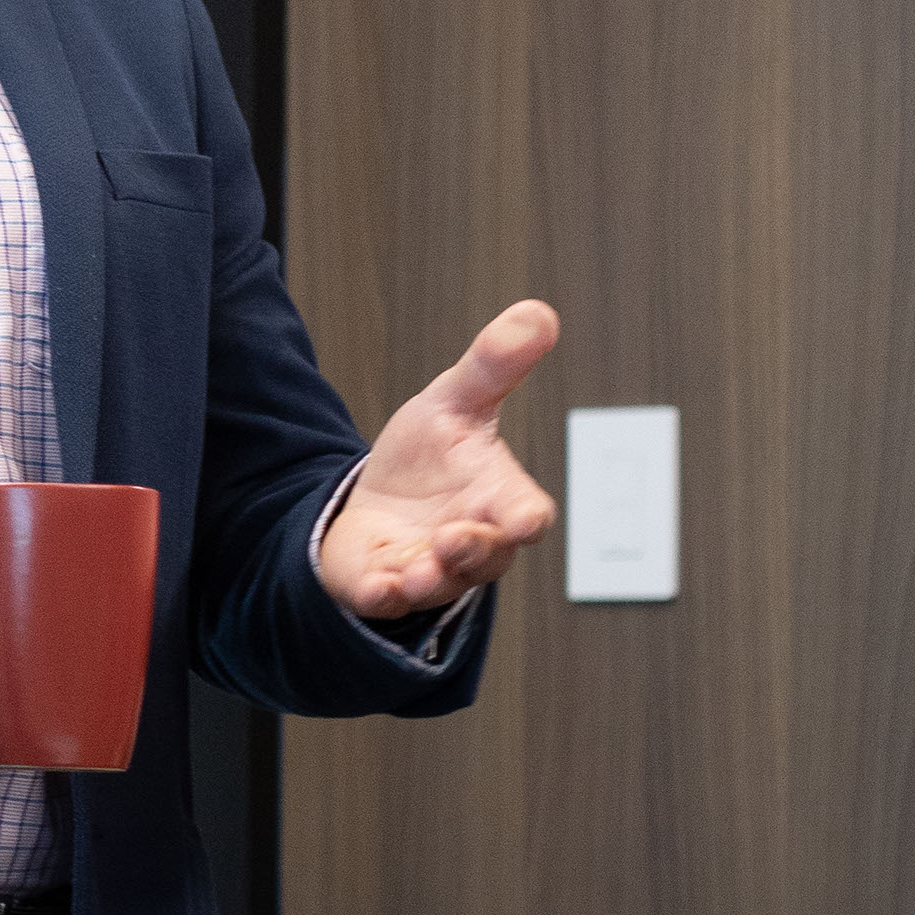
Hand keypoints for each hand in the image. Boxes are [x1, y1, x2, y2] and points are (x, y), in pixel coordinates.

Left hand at [318, 298, 563, 621]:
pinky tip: (379, 583)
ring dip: (431, 576)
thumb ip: (493, 364)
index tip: (525, 520)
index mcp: (496, 498)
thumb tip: (539, 313)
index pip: (527, 515)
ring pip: (442, 586)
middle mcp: (471, 541)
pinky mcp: (384, 585)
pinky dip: (385, 594)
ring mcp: (429, 570)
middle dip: (474, 549)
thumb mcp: (453, 401)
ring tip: (417, 565)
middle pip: (488, 558)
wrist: (376, 498)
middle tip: (455, 536)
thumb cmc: (429, 457)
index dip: (527, 518)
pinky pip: (388, 601)